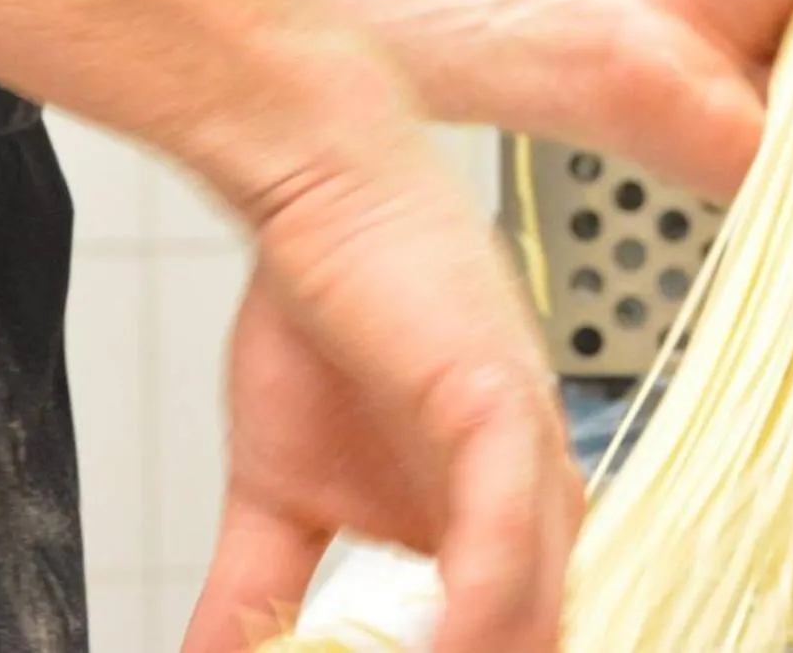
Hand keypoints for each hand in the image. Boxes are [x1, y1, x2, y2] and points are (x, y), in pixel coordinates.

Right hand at [181, 86, 581, 652]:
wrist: (312, 185)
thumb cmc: (318, 310)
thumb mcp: (278, 488)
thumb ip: (257, 592)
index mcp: (492, 513)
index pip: (514, 635)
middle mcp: (528, 489)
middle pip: (535, 632)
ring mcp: (523, 447)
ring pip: (534, 599)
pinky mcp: (499, 401)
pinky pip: (509, 523)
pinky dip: (484, 596)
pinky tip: (451, 647)